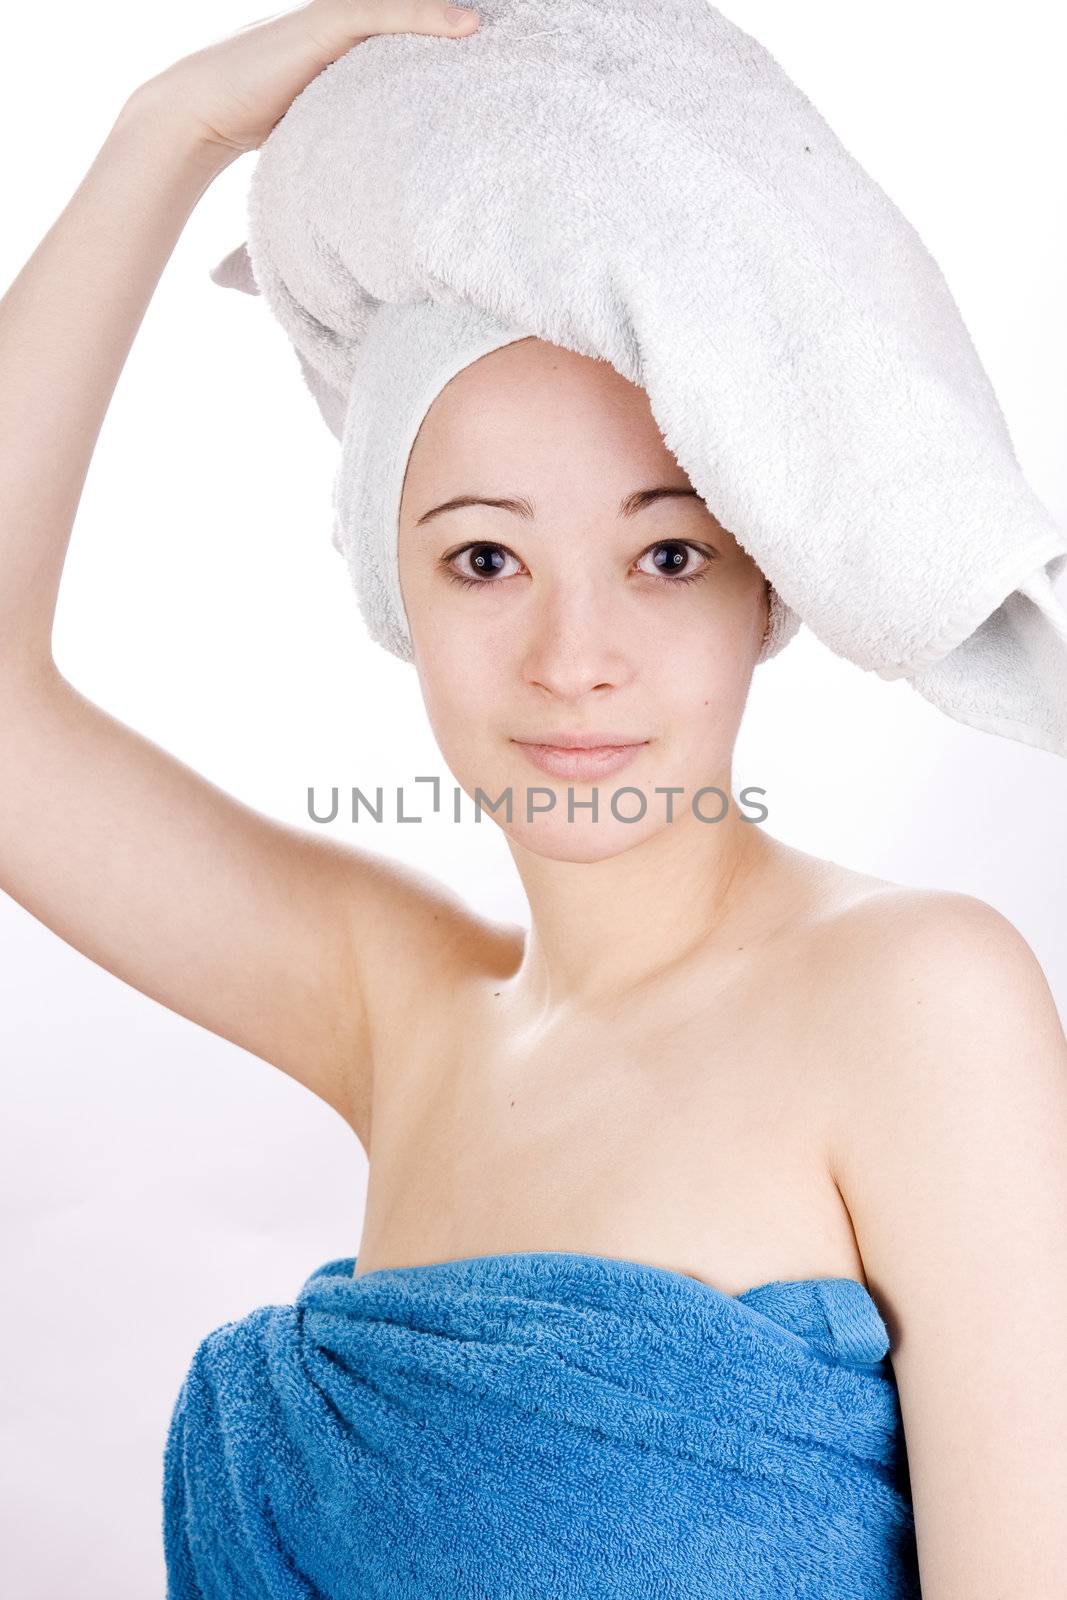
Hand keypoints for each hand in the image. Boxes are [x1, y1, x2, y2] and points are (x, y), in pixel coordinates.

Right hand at [134, 0, 479, 157]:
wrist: (196, 113)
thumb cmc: (250, 126)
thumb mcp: (318, 124)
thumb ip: (352, 129)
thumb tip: (386, 176)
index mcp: (343, 43)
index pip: (406, 28)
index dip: (446, 31)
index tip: (495, 43)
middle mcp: (341, 20)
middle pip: (413, 12)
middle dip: (457, 15)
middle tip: (516, 24)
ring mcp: (331, 18)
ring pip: (404, 7)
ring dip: (451, 11)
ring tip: (501, 20)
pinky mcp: (323, 26)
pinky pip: (386, 13)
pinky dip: (427, 17)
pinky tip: (468, 25)